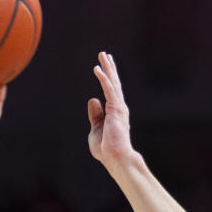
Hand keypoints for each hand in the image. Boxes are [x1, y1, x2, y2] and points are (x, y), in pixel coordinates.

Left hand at [87, 51, 134, 165]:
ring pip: (112, 82)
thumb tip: (92, 99)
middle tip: (104, 54)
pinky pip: (109, 89)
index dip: (107, 78)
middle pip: (113, 83)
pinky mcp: (116, 109)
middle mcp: (118, 106)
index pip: (110, 91)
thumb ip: (95, 114)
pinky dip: (103, 78)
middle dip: (109, 68)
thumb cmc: (106, 148)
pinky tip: (97, 69)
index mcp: (114, 112)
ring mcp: (118, 107)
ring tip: (103, 55)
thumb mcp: (96, 129)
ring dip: (107, 68)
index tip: (103, 67)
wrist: (115, 157)